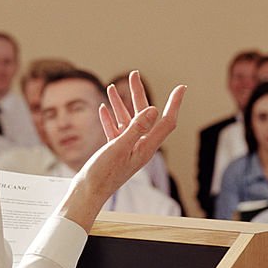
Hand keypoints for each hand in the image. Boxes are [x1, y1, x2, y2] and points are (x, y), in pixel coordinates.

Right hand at [59, 72, 185, 230]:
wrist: (87, 193)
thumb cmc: (103, 174)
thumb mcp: (120, 147)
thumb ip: (136, 128)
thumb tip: (154, 110)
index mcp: (146, 147)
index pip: (166, 122)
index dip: (174, 104)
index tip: (180, 87)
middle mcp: (139, 147)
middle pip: (144, 116)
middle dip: (139, 94)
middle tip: (134, 75)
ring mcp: (126, 149)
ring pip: (127, 120)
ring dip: (121, 103)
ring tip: (113, 86)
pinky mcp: (114, 152)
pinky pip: (115, 130)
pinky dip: (110, 118)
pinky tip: (104, 107)